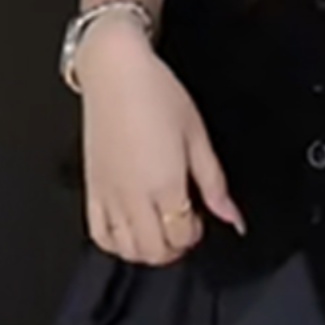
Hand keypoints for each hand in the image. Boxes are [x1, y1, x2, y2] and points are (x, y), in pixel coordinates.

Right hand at [77, 18, 245, 265]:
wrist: (116, 73)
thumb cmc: (157, 95)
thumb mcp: (198, 135)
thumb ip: (215, 183)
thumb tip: (233, 217)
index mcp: (165, 183)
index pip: (181, 236)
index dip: (195, 234)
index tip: (200, 218)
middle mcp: (134, 196)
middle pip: (154, 251)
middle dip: (173, 247)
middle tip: (183, 227)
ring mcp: (109, 195)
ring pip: (126, 249)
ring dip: (146, 249)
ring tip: (159, 228)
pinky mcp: (90, 189)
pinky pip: (98, 234)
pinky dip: (116, 243)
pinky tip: (130, 229)